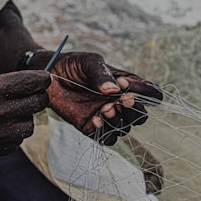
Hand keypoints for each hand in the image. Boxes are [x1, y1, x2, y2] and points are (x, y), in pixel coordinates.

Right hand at [0, 71, 49, 157]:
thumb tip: (16, 85)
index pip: (28, 82)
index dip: (41, 78)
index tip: (45, 77)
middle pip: (35, 104)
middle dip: (39, 95)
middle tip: (35, 92)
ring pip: (28, 126)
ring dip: (25, 116)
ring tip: (15, 110)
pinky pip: (14, 142)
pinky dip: (13, 133)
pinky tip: (3, 125)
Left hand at [45, 52, 161, 144]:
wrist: (48, 74)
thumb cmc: (73, 65)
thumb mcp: (89, 62)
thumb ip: (102, 74)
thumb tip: (115, 90)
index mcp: (127, 85)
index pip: (151, 93)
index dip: (148, 93)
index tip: (128, 84)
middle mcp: (119, 102)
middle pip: (140, 115)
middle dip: (135, 110)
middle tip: (123, 99)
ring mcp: (106, 115)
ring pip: (124, 128)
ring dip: (119, 120)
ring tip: (105, 108)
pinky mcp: (91, 127)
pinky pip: (105, 138)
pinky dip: (105, 132)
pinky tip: (95, 119)